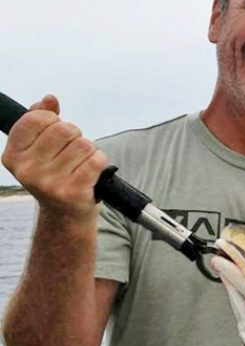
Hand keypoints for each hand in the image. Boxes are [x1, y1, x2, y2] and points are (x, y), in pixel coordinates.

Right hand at [2, 95, 106, 217]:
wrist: (65, 213)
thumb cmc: (53, 173)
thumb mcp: (38, 147)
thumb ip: (40, 118)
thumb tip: (50, 99)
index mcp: (12, 156)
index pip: (35, 118)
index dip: (52, 119)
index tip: (54, 130)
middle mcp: (27, 170)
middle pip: (64, 129)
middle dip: (74, 134)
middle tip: (72, 149)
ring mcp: (49, 183)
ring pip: (84, 144)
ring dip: (88, 149)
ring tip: (80, 163)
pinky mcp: (73, 192)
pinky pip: (96, 160)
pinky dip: (99, 161)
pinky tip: (91, 171)